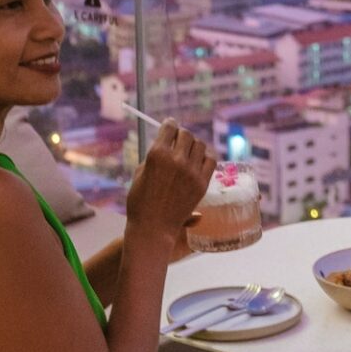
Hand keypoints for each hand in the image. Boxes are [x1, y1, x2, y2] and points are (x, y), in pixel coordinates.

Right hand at [125, 119, 215, 243]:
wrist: (153, 227)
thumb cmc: (141, 201)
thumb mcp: (141, 172)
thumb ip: (154, 155)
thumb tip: (166, 143)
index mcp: (157, 154)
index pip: (169, 128)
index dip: (170, 124)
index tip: (170, 125)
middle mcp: (177, 160)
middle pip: (186, 135)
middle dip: (181, 134)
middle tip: (178, 139)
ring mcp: (192, 172)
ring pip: (200, 145)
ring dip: (193, 145)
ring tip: (188, 151)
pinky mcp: (202, 183)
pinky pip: (210, 160)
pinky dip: (205, 157)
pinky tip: (199, 161)